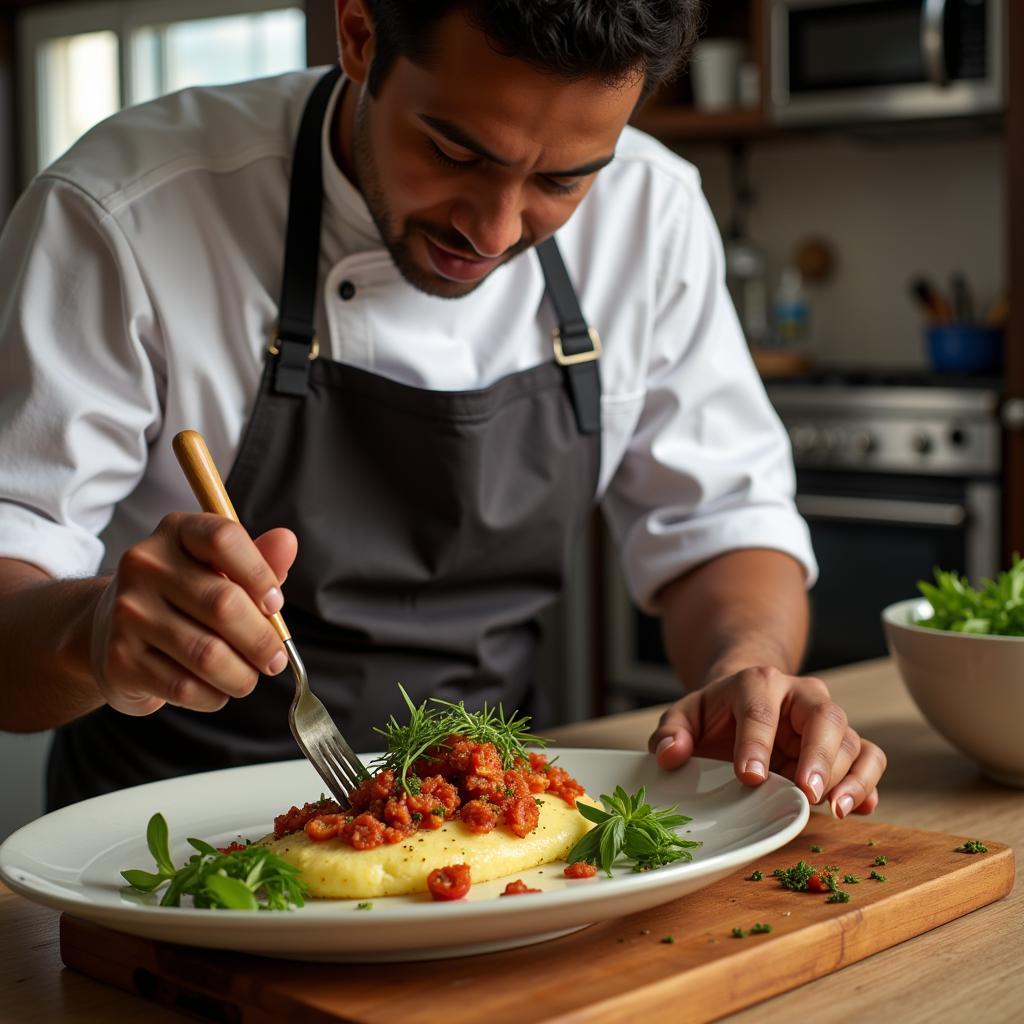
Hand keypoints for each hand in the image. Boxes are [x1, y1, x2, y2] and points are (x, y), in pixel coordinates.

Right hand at [89, 514, 297, 715]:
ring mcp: (127, 613)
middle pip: (223, 603)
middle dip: (262, 640)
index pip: (224, 538)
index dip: (259, 574)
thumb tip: (287, 541)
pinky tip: (217, 688)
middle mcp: (144, 565)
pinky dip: (214, 695)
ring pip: (208, 654)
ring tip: (250, 676)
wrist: (110, 630)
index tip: (275, 603)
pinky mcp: (119, 660)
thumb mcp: (220, 569)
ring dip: (242, 674)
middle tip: (276, 658)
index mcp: (175, 532)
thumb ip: (259, 558)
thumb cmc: (184, 596)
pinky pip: (185, 687)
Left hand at [647, 666, 885, 817]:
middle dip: (818, 757)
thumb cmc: (716, 714)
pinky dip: (868, 783)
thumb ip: (671, 731)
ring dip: (849, 777)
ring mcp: (828, 721)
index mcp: (758, 683)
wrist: (745, 702)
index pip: (761, 711)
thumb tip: (670, 754)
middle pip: (824, 718)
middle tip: (807, 793)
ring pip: (853, 741)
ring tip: (834, 809)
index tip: (750, 777)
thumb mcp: (684, 715)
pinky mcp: (845, 746)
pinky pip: (870, 759)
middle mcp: (802, 696)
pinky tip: (859, 807)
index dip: (756, 744)